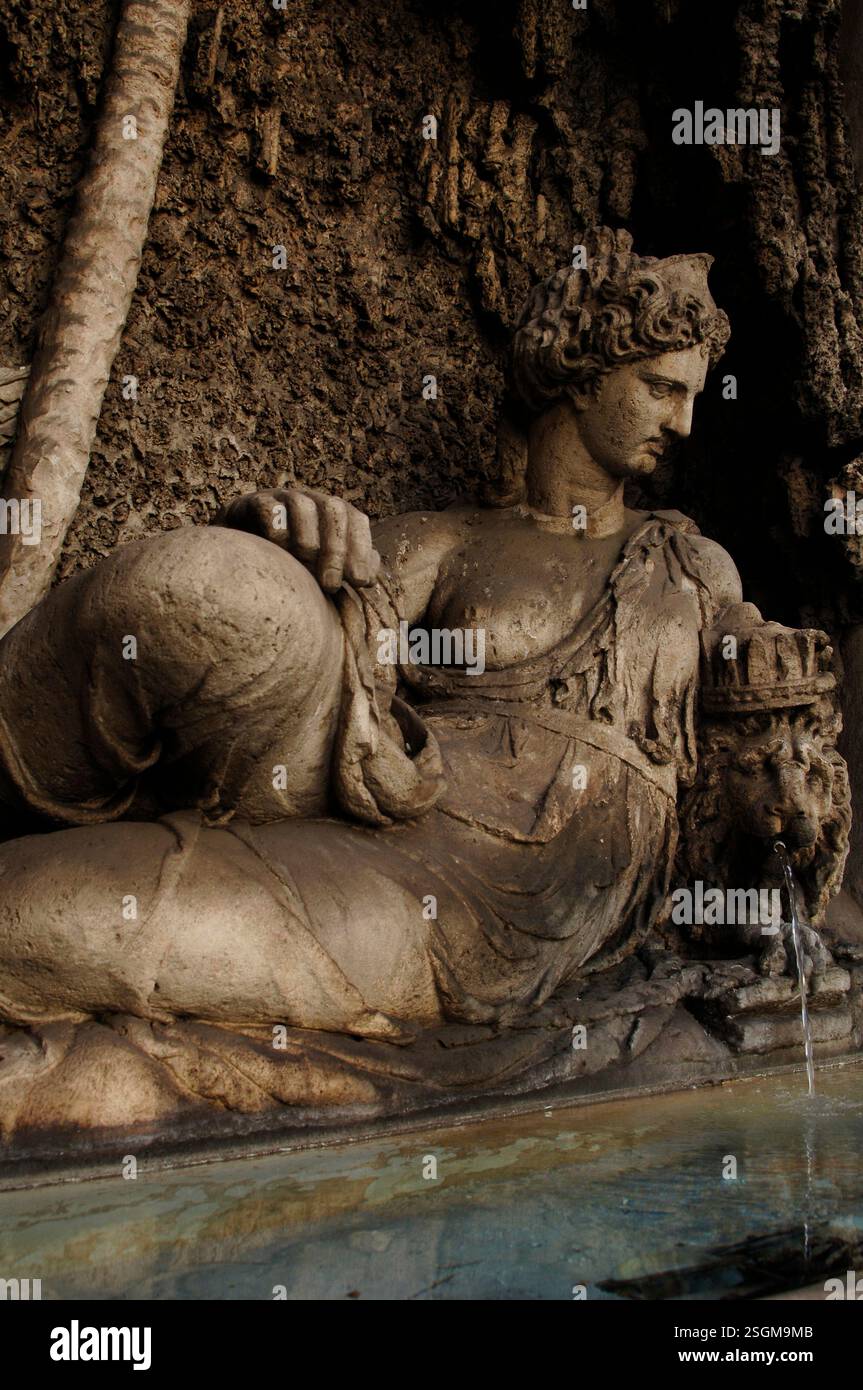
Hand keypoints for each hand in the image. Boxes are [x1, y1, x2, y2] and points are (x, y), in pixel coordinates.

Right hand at [218, 487, 380, 592]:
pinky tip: (277, 550)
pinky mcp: (249, 504)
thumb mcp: (321, 571)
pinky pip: (266, 507)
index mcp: (331, 514)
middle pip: (333, 509)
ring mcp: (279, 499)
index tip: (360, 582)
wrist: (237, 559)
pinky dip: (275, 527)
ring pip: (302, 504)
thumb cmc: (288, 567)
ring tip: (304, 564)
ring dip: (308, 538)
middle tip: (331, 585)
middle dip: (336, 549)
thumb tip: (372, 576)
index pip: (356, 519)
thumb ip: (348, 571)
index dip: (362, 548)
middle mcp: (309, 501)